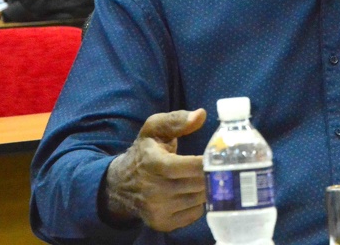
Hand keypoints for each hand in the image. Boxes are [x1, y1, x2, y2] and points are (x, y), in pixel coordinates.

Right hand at [103, 109, 206, 231]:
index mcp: (153, 163)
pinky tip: (192, 192)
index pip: (190, 167)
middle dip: (210, 173)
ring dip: (206, 187)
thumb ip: (177, 119)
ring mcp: (158, 210)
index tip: (218, 155)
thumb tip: (201, 114)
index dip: (207, 162)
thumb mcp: (154, 129)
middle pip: (198, 183)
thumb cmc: (144, 151)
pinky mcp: (162, 224)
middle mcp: (154, 190)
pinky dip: (198, 202)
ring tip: (203, 177)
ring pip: (199, 198)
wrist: (121, 184)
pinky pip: (194, 213)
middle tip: (218, 165)